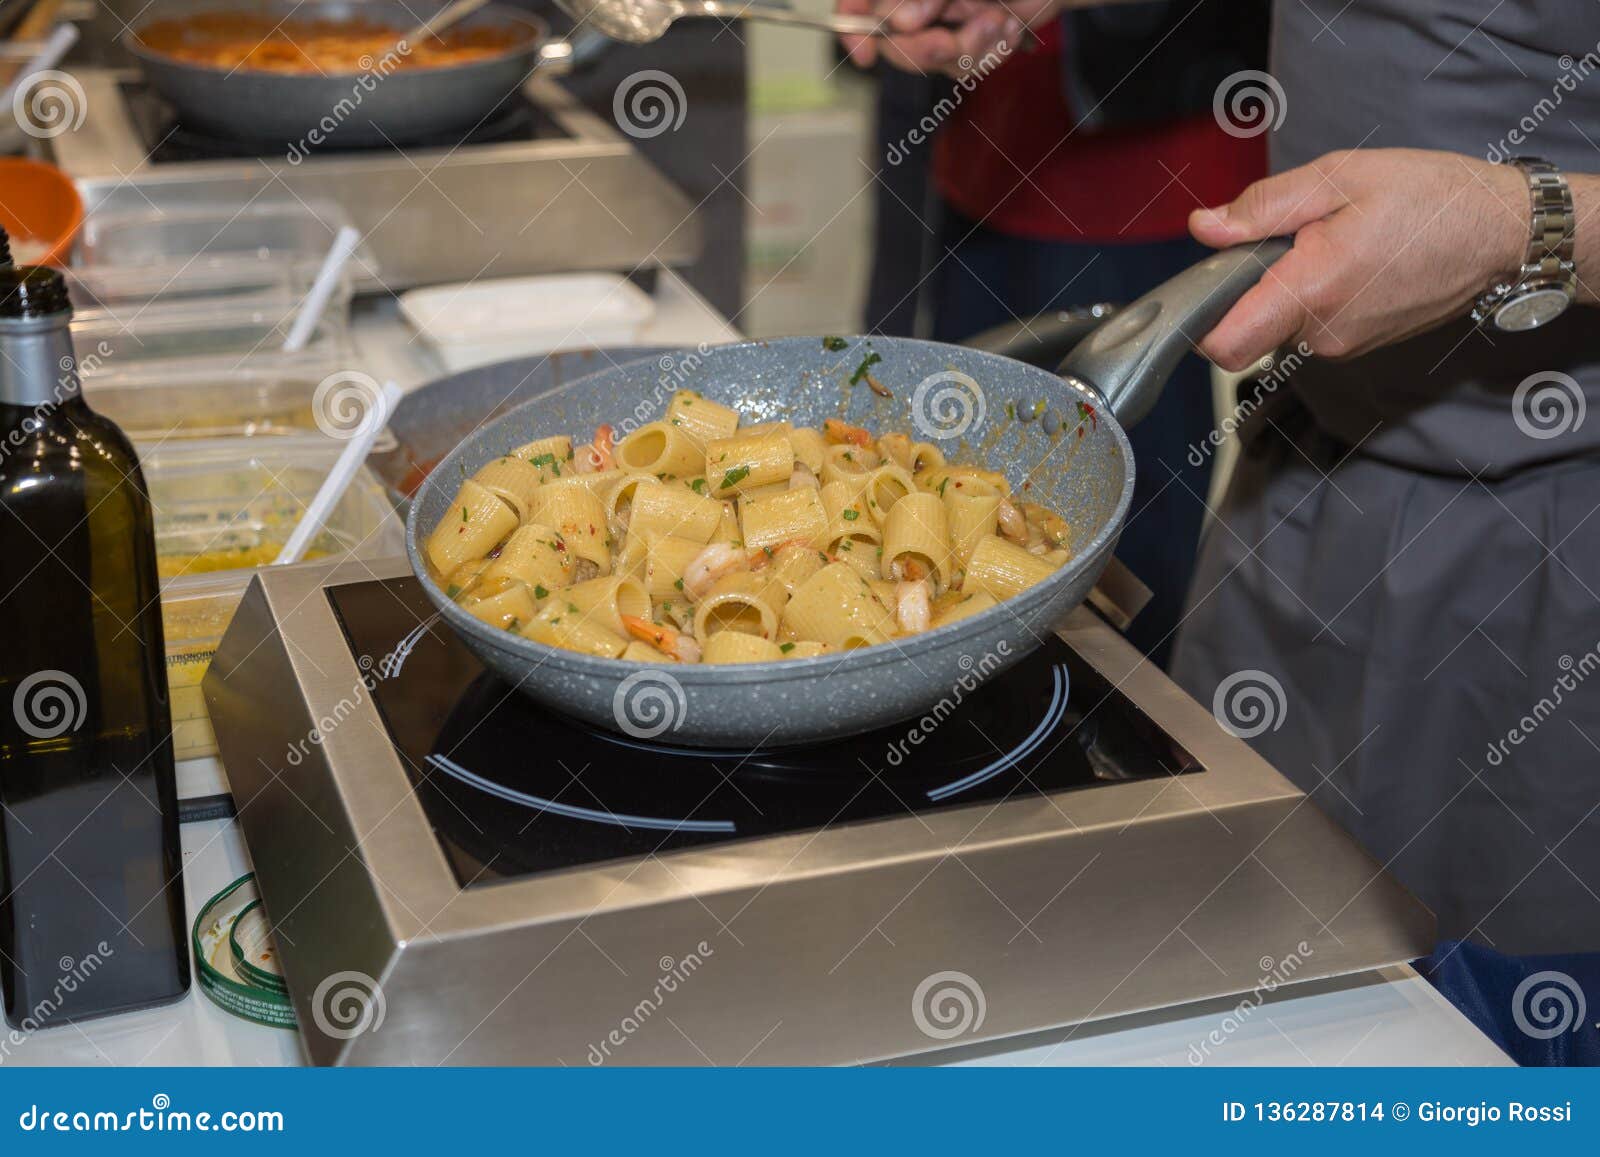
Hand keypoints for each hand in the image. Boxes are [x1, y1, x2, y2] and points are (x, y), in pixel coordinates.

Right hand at [837, 0, 1056, 75]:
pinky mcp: (968, 47)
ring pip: (937, 62)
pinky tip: (1008, 28)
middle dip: (926, 49)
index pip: (857, 6)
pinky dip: (992, 51)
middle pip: (893, 45)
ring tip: (997, 18)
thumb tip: (901, 22)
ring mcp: (941, 27)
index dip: (852, 29)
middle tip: (948, 40)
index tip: (864, 54)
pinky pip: (968, 68)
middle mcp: (914, 8)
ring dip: (972, 46)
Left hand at [1189, 148, 1530, 369]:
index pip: (1224, 345)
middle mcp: (1324, 334)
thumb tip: (1206, 227)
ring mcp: (1342, 346)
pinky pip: (1308, 329)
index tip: (1208, 283)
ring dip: (1281, 291)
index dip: (1201, 319)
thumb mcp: (1340, 178)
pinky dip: (1309, 299)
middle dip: (1244, 292)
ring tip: (1324, 245)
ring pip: (1277, 329)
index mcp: (1312, 291)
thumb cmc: (1431, 198)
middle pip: (1245, 333)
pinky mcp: (1357, 345)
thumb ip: (1264, 207)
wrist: (1502, 232)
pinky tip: (1344, 262)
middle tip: (1278, 243)